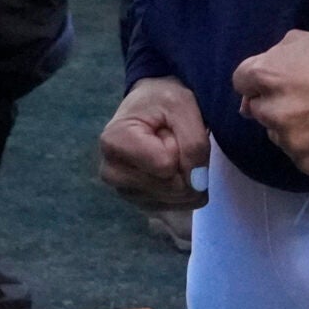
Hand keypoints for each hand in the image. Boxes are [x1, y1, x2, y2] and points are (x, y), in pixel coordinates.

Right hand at [98, 77, 209, 208]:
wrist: (151, 107)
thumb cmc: (163, 100)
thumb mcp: (183, 106)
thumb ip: (194, 143)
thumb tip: (197, 185)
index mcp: (114, 143)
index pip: (166, 166)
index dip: (180, 147)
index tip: (168, 128)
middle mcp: (111, 173)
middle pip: (172, 187)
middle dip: (185, 163)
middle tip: (172, 140)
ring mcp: (123, 191)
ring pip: (177, 199)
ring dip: (186, 175)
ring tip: (169, 151)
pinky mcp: (139, 203)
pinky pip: (178, 207)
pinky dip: (185, 188)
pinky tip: (172, 168)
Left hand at [232, 30, 308, 176]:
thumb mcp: (304, 41)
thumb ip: (269, 59)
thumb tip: (248, 94)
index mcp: (267, 75)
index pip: (241, 83)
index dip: (261, 82)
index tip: (284, 82)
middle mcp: (272, 110)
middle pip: (258, 112)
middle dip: (276, 105)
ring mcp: (291, 140)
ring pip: (278, 136)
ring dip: (293, 129)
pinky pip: (300, 156)